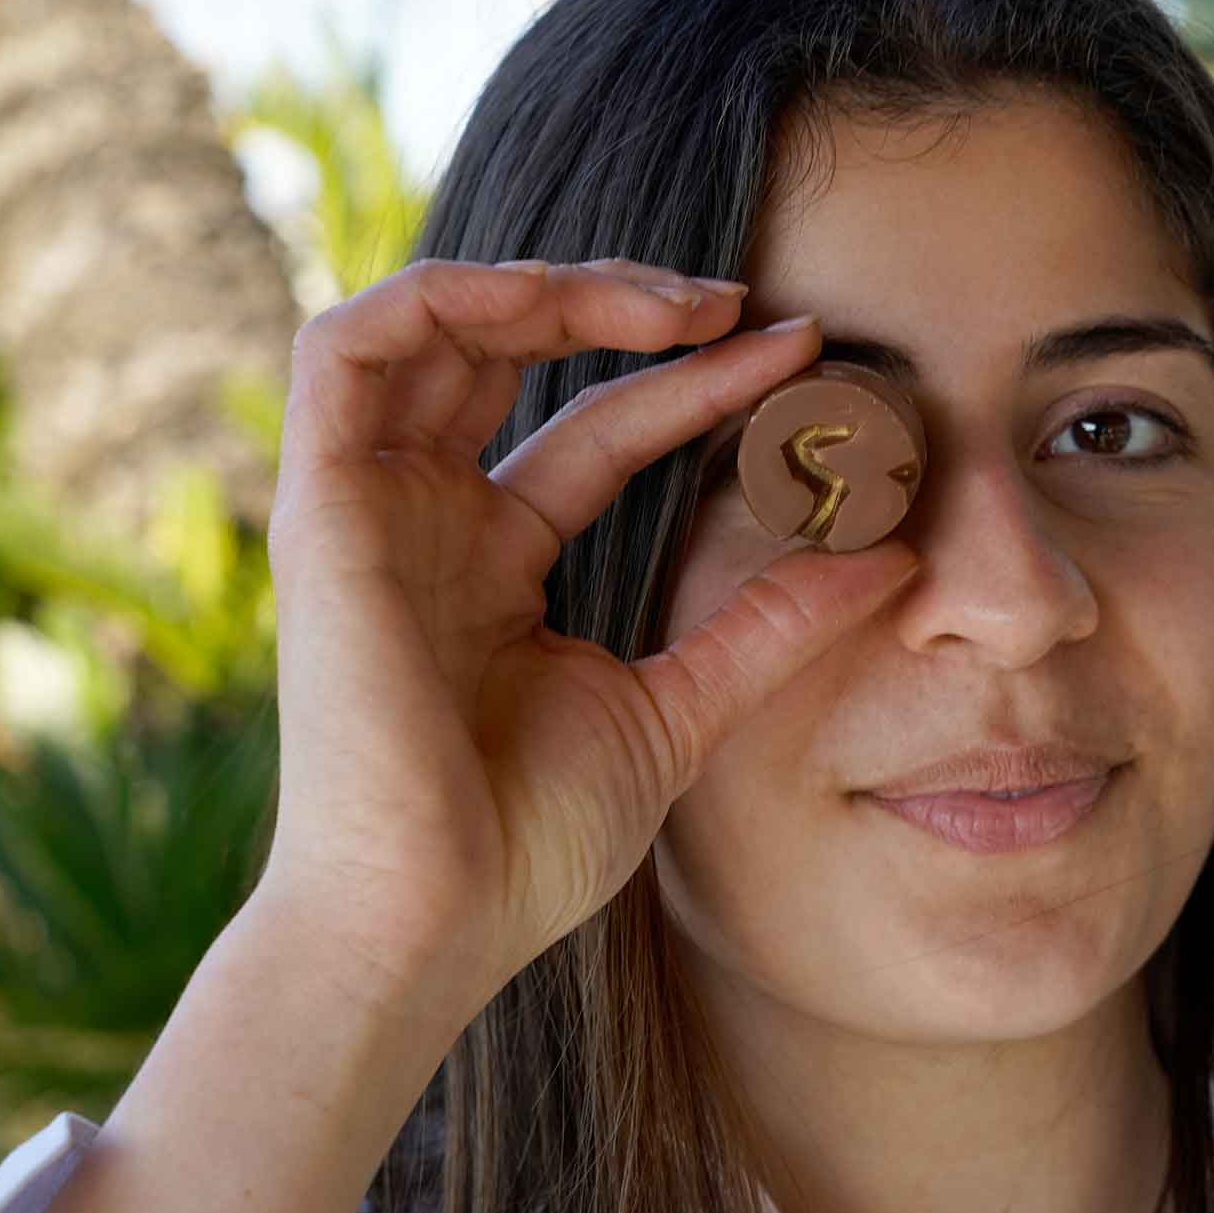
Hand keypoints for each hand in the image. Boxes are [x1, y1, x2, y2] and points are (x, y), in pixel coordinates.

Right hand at [257, 258, 915, 1006]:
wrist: (434, 924)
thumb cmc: (530, 844)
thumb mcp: (683, 710)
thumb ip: (772, 626)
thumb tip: (890, 558)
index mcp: (498, 563)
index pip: (604, 431)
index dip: (697, 384)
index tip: (804, 356)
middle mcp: (431, 519)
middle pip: (516, 358)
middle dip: (625, 309)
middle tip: (742, 304)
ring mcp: (373, 507)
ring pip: (436, 327)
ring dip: (552, 288)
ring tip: (678, 301)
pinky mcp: (323, 504)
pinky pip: (351, 348)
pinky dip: (445, 296)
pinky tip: (552, 297)